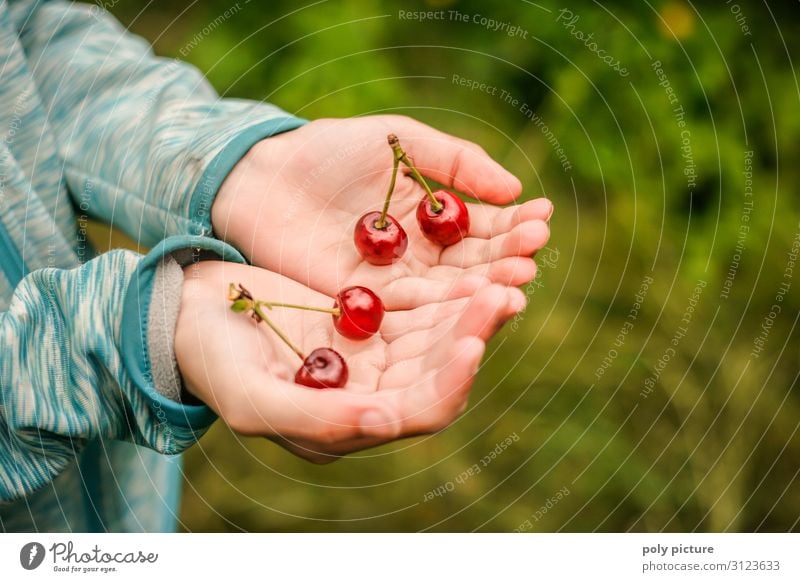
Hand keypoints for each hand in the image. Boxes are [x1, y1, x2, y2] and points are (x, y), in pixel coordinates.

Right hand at [175, 260, 524, 462]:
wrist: (189, 314)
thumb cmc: (211, 360)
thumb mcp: (252, 395)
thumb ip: (316, 416)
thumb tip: (385, 423)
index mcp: (350, 424)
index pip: (419, 411)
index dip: (450, 381)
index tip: (472, 342)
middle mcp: (373, 393)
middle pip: (439, 368)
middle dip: (475, 332)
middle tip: (508, 292)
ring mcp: (374, 354)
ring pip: (437, 333)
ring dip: (471, 305)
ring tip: (508, 270)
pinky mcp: (369, 318)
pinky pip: (419, 303)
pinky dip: (447, 284)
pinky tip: (472, 259)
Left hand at [212, 115, 551, 307]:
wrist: (262, 177)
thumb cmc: (329, 151)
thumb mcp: (399, 141)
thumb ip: (456, 161)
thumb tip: (515, 188)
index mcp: (433, 215)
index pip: (484, 226)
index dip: (514, 224)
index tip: (542, 218)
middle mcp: (421, 255)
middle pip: (474, 265)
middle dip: (507, 259)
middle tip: (534, 254)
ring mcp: (396, 283)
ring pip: (451, 293)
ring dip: (486, 290)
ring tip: (519, 282)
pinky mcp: (368, 304)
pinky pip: (414, 311)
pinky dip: (445, 309)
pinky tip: (474, 302)